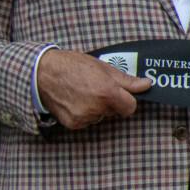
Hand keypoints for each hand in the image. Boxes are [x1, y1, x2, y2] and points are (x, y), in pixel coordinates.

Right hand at [36, 50, 152, 129]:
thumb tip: (147, 85)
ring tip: (82, 92)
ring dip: (96, 108)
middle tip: (95, 87)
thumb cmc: (73, 65)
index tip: (120, 93)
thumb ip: (127, 81)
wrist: (42, 73)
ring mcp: (84, 117)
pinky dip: (83, 113)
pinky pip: (87, 121)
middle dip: (110, 102)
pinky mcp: (73, 123)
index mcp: (107, 92)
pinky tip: (74, 100)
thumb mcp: (103, 67)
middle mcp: (97, 108)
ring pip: (100, 116)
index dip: (127, 100)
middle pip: (114, 111)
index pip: (130, 107)